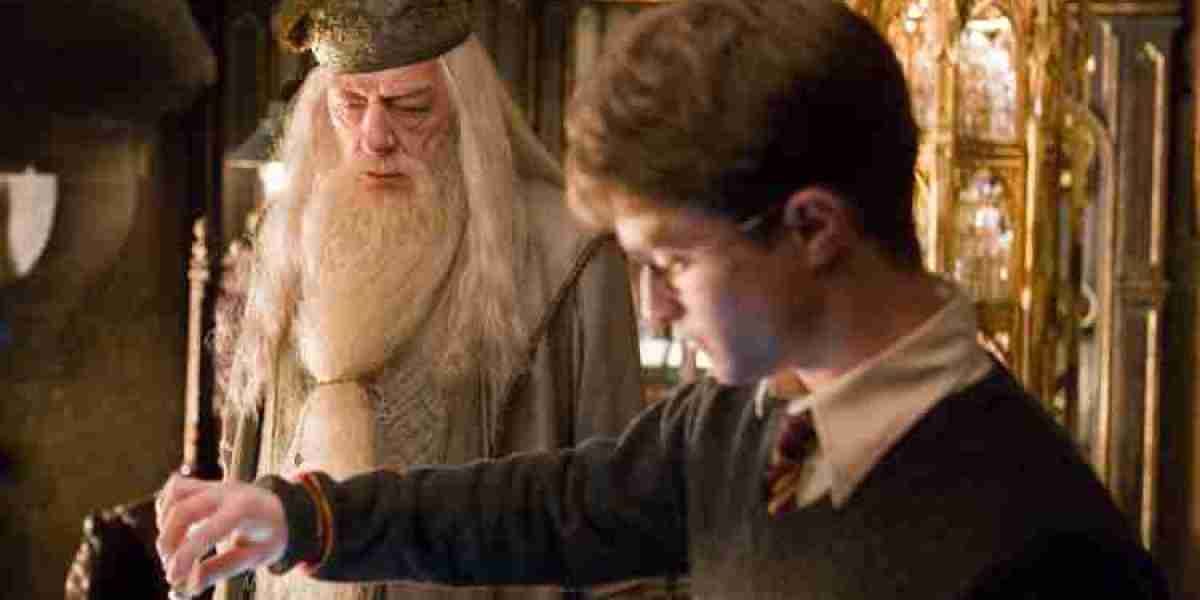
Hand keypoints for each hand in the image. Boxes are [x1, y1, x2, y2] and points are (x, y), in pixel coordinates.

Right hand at [155, 474, 287, 597]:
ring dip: (164, 525)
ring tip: (173, 550)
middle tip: (171, 568)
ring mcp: (213, 485)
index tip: (174, 578)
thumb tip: (188, 586)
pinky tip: (171, 530)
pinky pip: (174, 489)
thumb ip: (221, 569)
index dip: (185, 556)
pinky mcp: (203, 484)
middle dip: (169, 543)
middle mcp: (226, 492)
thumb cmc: (268, 535)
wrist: (280, 510)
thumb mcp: (254, 557)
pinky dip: (164, 509)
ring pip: (174, 495)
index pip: (207, 531)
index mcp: (245, 510)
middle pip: (183, 510)